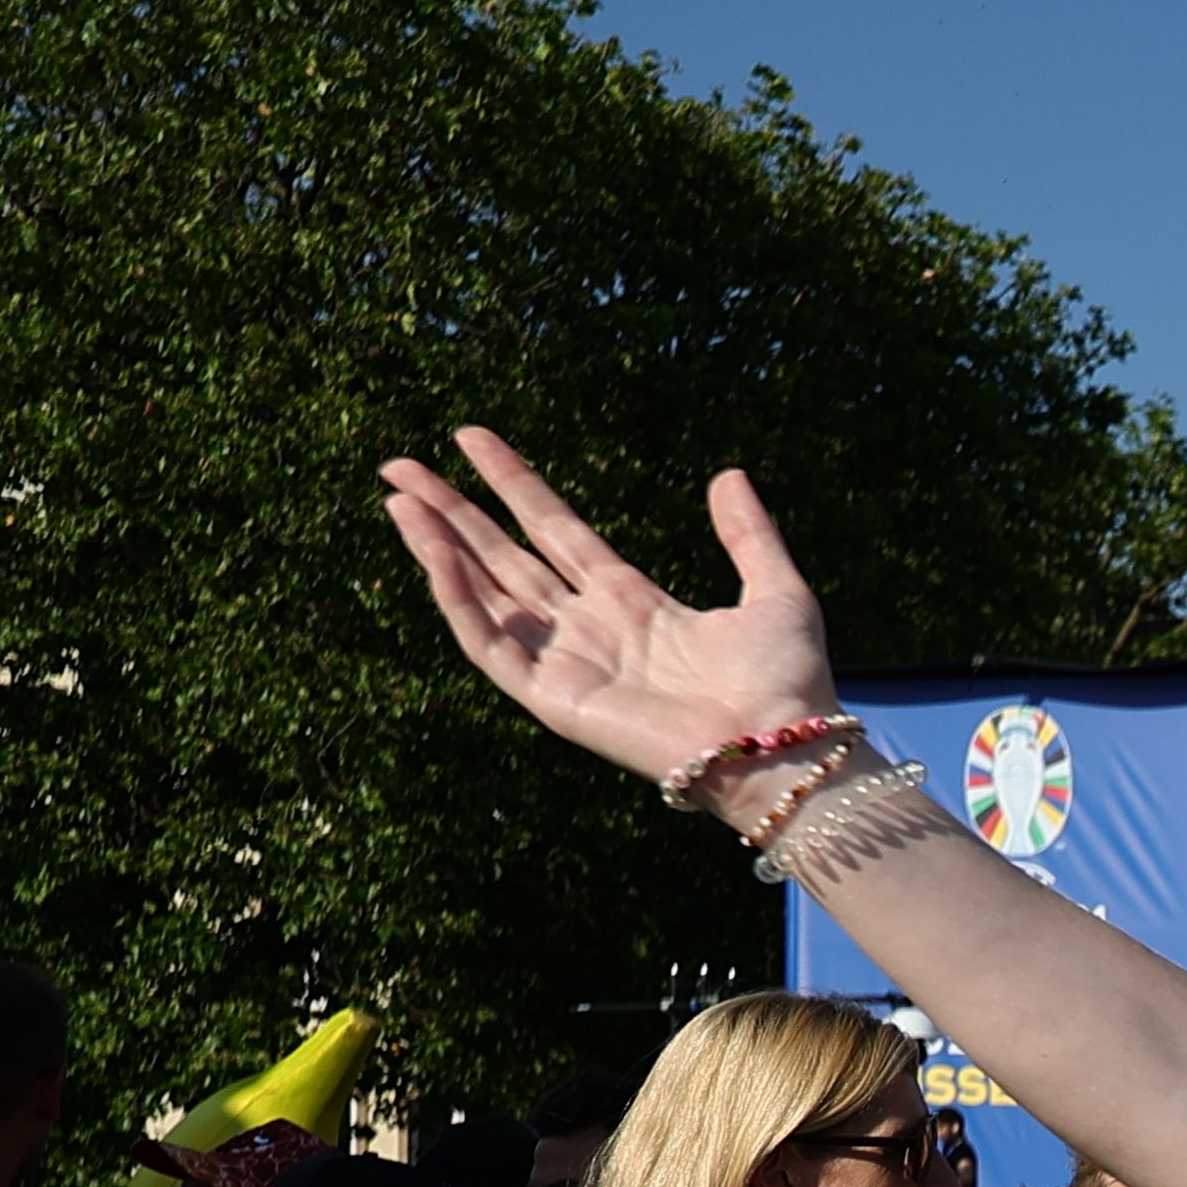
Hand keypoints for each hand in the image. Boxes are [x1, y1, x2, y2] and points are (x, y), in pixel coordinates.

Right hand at [375, 429, 843, 789]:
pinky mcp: (554, 699)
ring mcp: (568, 664)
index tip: (471, 438)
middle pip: (504, 557)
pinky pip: (491, 644)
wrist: (785, 747)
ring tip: (399, 499)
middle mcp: (590, 629)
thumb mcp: (776, 590)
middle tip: (399, 466)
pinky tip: (433, 553)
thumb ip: (749, 535)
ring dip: (438, 548)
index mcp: (632, 601)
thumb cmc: (787, 683)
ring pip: (485, 595)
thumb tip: (728, 473)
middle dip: (452, 512)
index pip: (555, 530)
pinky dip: (458, 599)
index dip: (512, 484)